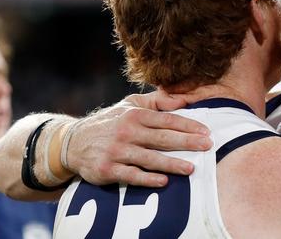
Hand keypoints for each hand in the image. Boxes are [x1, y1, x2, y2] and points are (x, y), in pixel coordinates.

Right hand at [66, 90, 212, 186]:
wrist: (73, 142)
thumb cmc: (110, 122)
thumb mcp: (130, 104)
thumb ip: (157, 101)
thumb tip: (184, 99)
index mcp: (135, 115)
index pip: (167, 119)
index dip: (188, 125)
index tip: (206, 131)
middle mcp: (127, 131)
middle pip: (162, 138)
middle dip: (187, 142)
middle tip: (207, 146)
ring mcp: (117, 151)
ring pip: (149, 158)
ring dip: (171, 164)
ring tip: (190, 168)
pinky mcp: (107, 169)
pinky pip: (131, 175)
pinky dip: (147, 179)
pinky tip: (163, 181)